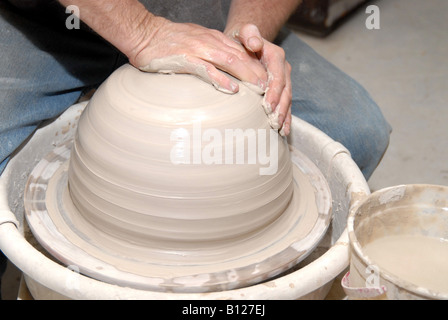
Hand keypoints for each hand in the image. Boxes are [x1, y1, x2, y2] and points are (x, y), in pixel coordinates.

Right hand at [131, 17, 267, 93]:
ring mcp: (198, 50)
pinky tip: (232, 89)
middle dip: (257, 72)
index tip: (267, 80)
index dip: (256, 66)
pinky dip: (221, 79)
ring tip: (259, 89)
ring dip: (246, 75)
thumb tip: (223, 71)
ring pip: (229, 61)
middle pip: (240, 57)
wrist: (144, 33)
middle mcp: (210, 42)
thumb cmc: (167, 42)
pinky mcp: (185, 59)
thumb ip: (209, 54)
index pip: (240, 52)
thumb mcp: (194, 43)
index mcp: (213, 39)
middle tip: (270, 89)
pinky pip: (206, 69)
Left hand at [226, 24, 291, 135]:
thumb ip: (249, 33)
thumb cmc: (242, 39)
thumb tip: (254, 43)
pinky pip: (285, 104)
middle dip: (280, 108)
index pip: (277, 76)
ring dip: (284, 115)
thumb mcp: (244, 31)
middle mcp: (283, 69)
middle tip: (274, 122)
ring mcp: (283, 80)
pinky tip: (283, 130)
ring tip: (280, 130)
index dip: (274, 92)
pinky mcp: (280, 89)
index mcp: (276, 57)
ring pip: (287, 100)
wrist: (248, 42)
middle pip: (285, 91)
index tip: (267, 106)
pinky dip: (285, 117)